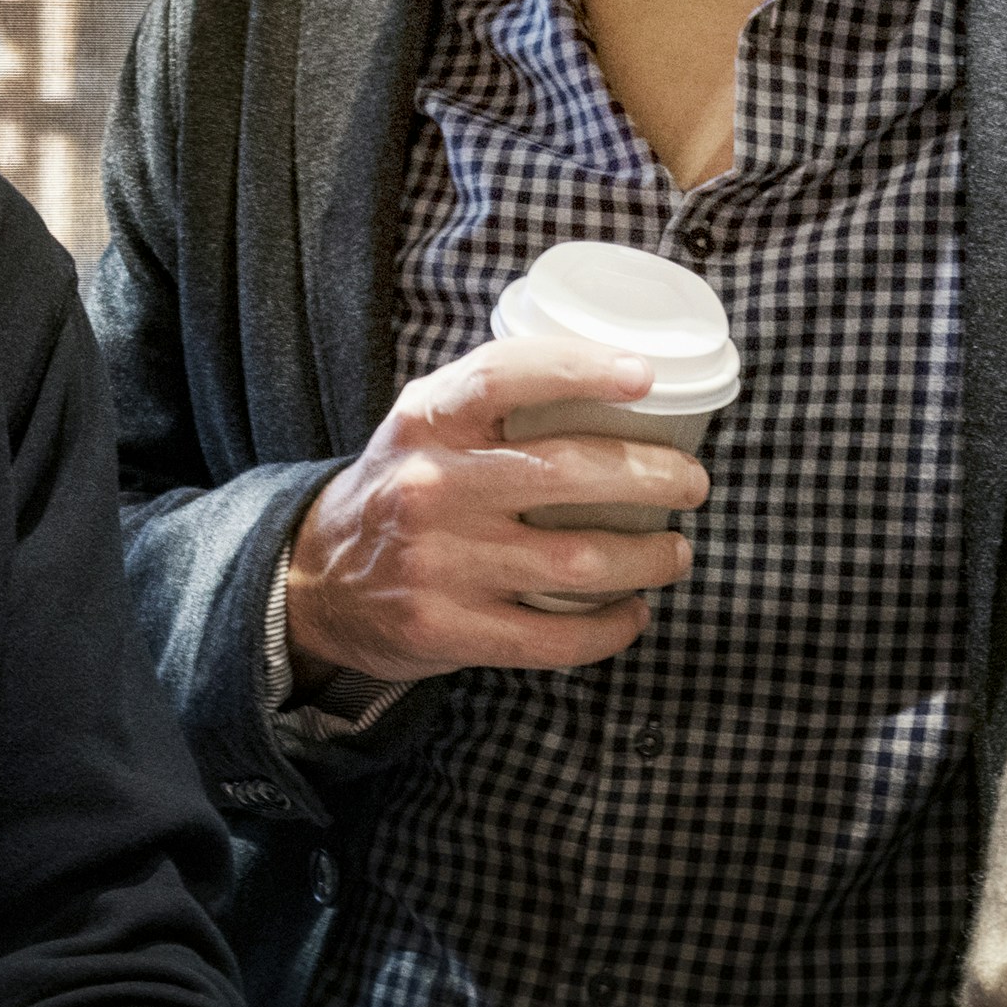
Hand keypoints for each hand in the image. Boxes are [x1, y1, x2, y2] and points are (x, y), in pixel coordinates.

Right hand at [285, 337, 708, 684]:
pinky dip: (610, 629)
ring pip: (578, 561)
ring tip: (673, 552)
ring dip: (648, 558)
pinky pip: (553, 637)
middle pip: (568, 473)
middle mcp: (429, 487)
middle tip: (691, 484)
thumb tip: (618, 379)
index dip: (582, 369)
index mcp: (426, 421)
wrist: (314, 581)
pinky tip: (631, 614)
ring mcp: (437, 563)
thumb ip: (492, 398)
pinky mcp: (445, 629)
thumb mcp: (422, 426)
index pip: (505, 376)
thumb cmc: (399, 490)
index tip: (644, 376)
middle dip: (655, 478)